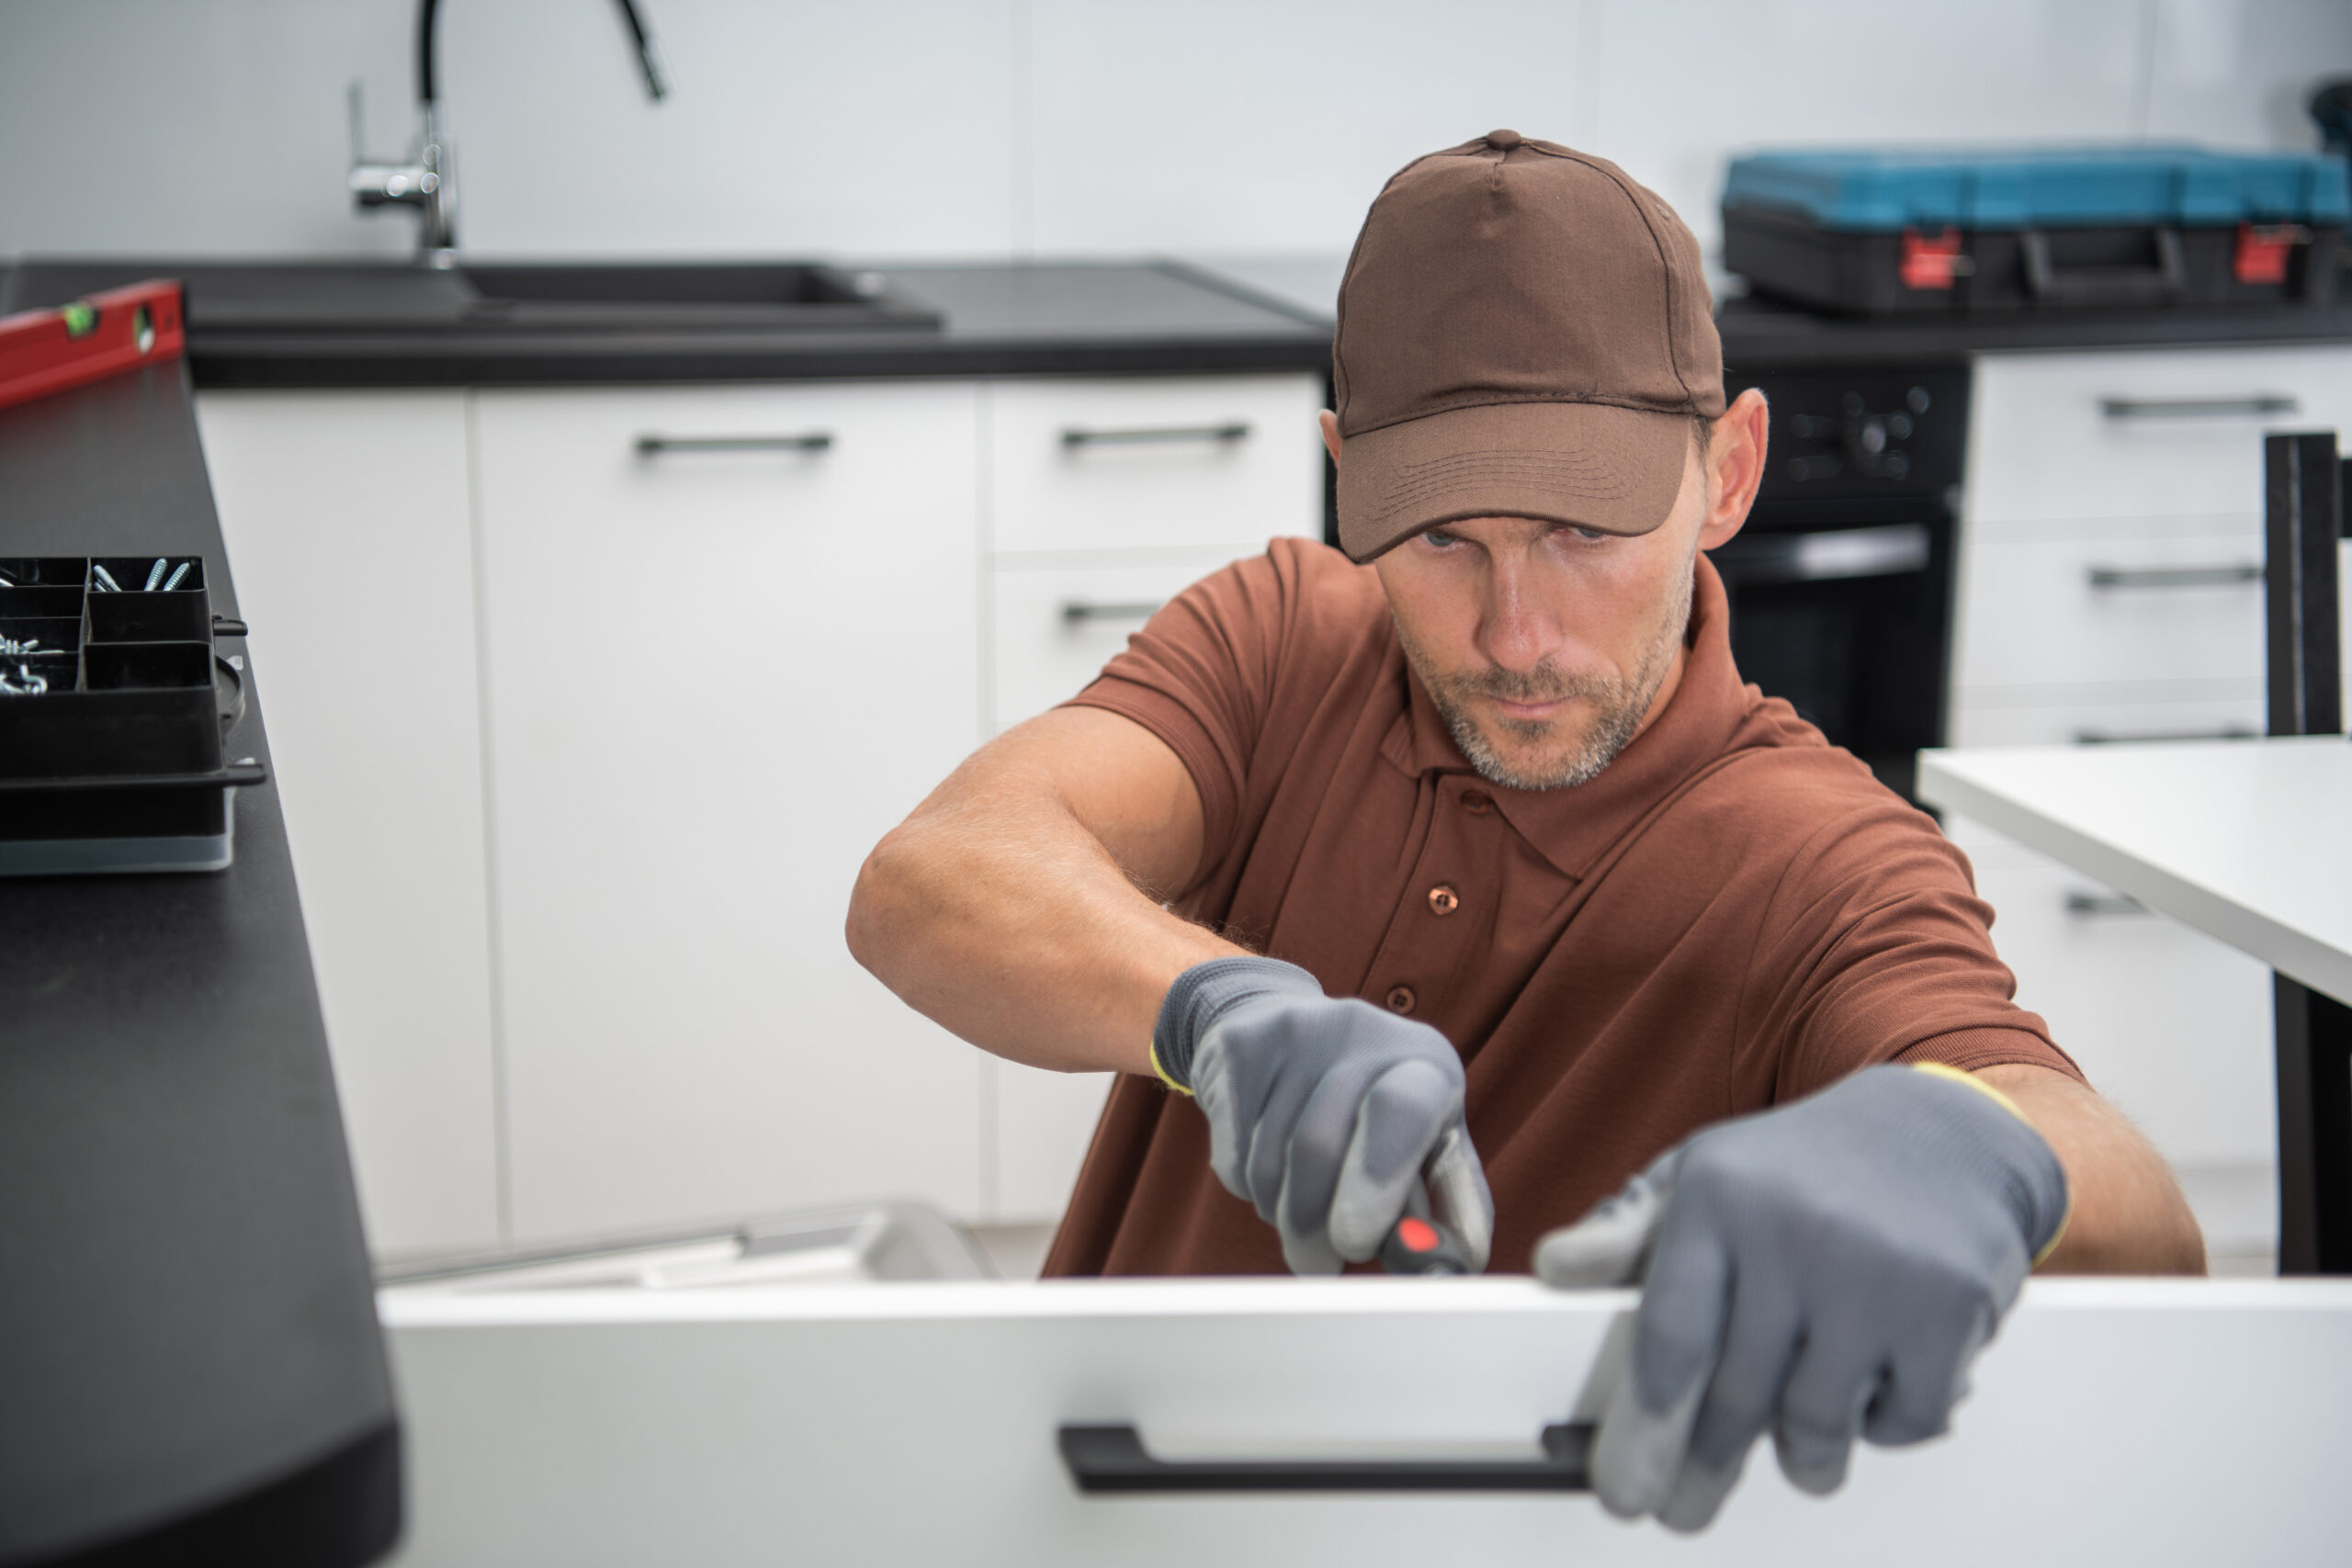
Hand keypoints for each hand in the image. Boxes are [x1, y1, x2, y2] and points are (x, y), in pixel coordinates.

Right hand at [1153, 956, 1491, 1274]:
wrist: (1288, 1031)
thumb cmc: (1374, 1110)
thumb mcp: (1428, 1142)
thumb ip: (1450, 1202)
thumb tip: (1457, 1263)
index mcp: (1423, 1061)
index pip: (1402, 1111)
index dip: (1376, 1183)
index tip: (1355, 1244)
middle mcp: (1361, 1032)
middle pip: (1318, 1145)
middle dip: (1313, 1226)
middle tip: (1319, 1266)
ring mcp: (1294, 1031)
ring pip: (1270, 1161)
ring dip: (1282, 1213)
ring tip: (1300, 1213)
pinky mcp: (1238, 1046)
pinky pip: (1233, 1151)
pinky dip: (1247, 1188)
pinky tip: (1269, 1173)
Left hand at [1534, 1064, 2068, 1531]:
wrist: (1947, 1132)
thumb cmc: (1805, 1170)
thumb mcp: (1703, 1175)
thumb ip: (1625, 1234)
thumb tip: (1553, 1269)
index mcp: (1719, 1198)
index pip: (1669, 1340)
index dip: (1641, 1431)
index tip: (1621, 1489)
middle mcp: (1796, 1233)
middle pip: (1735, 1400)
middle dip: (1701, 1472)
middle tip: (1683, 1508)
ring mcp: (1877, 1274)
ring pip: (1816, 1427)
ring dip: (1802, 1459)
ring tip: (1797, 1451)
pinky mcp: (1949, 1310)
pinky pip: (1899, 1421)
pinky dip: (1882, 1426)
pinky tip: (1872, 1384)